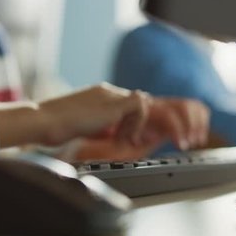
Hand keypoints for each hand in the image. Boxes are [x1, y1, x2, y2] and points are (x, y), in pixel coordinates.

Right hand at [0, 83, 210, 152]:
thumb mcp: (96, 133)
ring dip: (174, 123)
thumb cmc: (59, 131)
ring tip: (185, 140)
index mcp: (112, 101)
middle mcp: (116, 94)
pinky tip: (126, 140)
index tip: (183, 135)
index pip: (149, 106)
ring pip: (156, 103)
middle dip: (184, 117)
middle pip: (161, 101)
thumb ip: (119, 132)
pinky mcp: (111, 100)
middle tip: (195, 137)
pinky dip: (139, 126)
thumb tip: (141, 140)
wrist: (40, 122)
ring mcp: (114, 95)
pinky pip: (139, 106)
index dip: (170, 119)